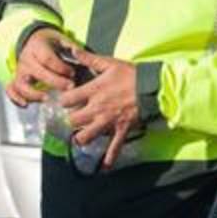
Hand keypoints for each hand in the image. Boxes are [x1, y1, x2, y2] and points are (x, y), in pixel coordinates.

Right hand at [5, 28, 79, 106]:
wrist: (34, 42)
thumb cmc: (51, 44)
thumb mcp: (60, 39)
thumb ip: (70, 46)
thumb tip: (79, 53)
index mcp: (37, 47)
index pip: (47, 58)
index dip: (60, 67)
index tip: (73, 73)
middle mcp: (26, 59)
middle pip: (37, 72)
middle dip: (55, 82)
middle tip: (70, 87)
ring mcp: (19, 71)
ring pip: (22, 84)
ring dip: (34, 93)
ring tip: (47, 98)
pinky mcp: (15, 80)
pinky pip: (10, 90)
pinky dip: (15, 98)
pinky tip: (25, 105)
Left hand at [59, 49, 139, 170]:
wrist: (153, 87)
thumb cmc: (131, 74)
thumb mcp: (109, 63)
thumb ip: (89, 58)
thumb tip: (72, 50)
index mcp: (93, 90)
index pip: (67, 100)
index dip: (63, 101)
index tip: (64, 101)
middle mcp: (97, 108)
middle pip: (72, 120)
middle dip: (70, 120)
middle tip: (72, 119)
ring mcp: (108, 121)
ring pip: (86, 136)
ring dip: (82, 138)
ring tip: (80, 137)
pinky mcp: (121, 130)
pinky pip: (114, 147)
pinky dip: (109, 158)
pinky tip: (104, 167)